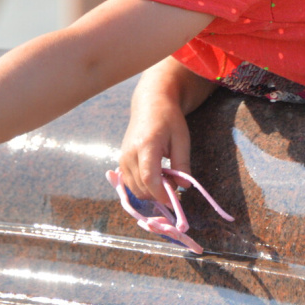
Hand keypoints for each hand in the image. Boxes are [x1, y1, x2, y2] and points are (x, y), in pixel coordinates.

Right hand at [117, 91, 191, 209]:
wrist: (150, 105)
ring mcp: (122, 158)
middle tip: (174, 183)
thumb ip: (182, 163)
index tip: (174, 200)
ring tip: (166, 177)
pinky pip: (130, 183)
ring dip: (151, 191)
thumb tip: (184, 187)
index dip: (161, 194)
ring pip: (134, 189)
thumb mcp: (182, 139)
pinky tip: (155, 176)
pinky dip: (143, 186)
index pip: (149, 179)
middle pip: (141, 187)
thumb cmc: (169, 119)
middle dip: (159, 193)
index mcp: (146, 145)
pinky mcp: (121, 161)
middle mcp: (129, 154)